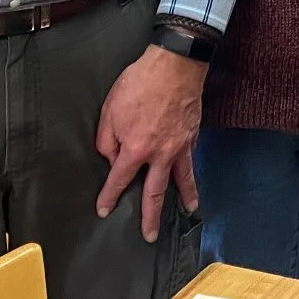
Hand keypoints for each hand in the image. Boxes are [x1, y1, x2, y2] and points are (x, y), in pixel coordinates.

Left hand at [94, 42, 207, 239]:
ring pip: (182, 178)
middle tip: (150, 235)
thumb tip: (113, 158)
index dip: (110, 196)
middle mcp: (160, 154)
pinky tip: (193, 174)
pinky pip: (191, 158)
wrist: (175, 64)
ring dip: (185, 196)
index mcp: (136, 148)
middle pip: (154, 192)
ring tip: (188, 209)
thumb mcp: (110, 109)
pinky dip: (193, 170)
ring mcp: (179, 145)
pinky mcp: (192, 134)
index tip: (104, 210)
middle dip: (150, 215)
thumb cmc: (141, 83)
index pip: (119, 180)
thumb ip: (107, 139)